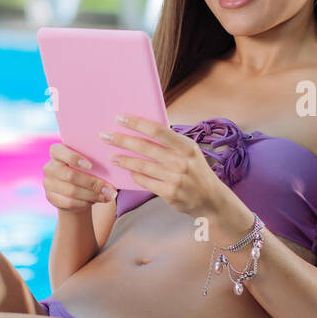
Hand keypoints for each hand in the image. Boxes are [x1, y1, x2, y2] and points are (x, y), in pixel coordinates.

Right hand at [42, 142, 116, 211]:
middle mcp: (49, 167)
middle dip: (92, 183)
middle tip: (109, 188)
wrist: (73, 189)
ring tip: (108, 196)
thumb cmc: (84, 170)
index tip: (91, 166)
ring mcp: (48, 183)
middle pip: (70, 175)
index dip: (74, 158)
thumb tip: (113, 165)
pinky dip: (86, 202)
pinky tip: (97, 200)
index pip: (59, 151)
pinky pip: (70, 202)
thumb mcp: (86, 161)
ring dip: (92, 194)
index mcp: (56, 152)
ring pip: (72, 191)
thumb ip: (93, 159)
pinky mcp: (51, 198)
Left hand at [100, 114, 225, 219]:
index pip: (157, 130)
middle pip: (145, 147)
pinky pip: (145, 182)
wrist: (211, 199)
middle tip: (105, 136)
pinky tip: (128, 172)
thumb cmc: (195, 170)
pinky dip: (135, 176)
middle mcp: (181, 161)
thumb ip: (170, 142)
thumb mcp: (189, 152)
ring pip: (141, 166)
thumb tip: (144, 127)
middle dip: (122, 140)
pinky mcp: (169, 193)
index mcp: (186, 146)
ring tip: (112, 157)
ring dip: (124, 160)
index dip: (136, 123)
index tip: (119, 118)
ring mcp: (175, 178)